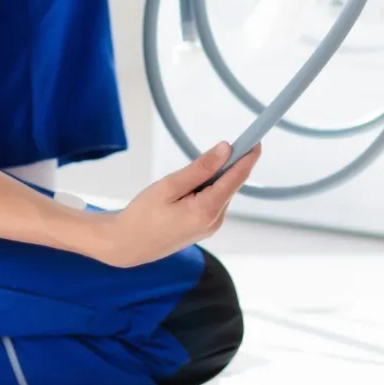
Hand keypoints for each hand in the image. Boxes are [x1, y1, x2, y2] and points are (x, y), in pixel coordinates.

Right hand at [87, 141, 261, 266]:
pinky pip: (214, 201)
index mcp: (207, 210)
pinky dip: (208, 188)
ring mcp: (211, 226)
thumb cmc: (142, 215)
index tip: (256, 138)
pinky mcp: (205, 228)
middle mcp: (215, 221)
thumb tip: (226, 150)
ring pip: (222, 192)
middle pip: (230, 184)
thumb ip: (200, 168)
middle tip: (222, 145)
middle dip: (229, 164)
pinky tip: (188, 188)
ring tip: (187, 176)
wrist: (127, 246)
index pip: (237, 177)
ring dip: (215, 177)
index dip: (248, 156)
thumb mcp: (169, 186)